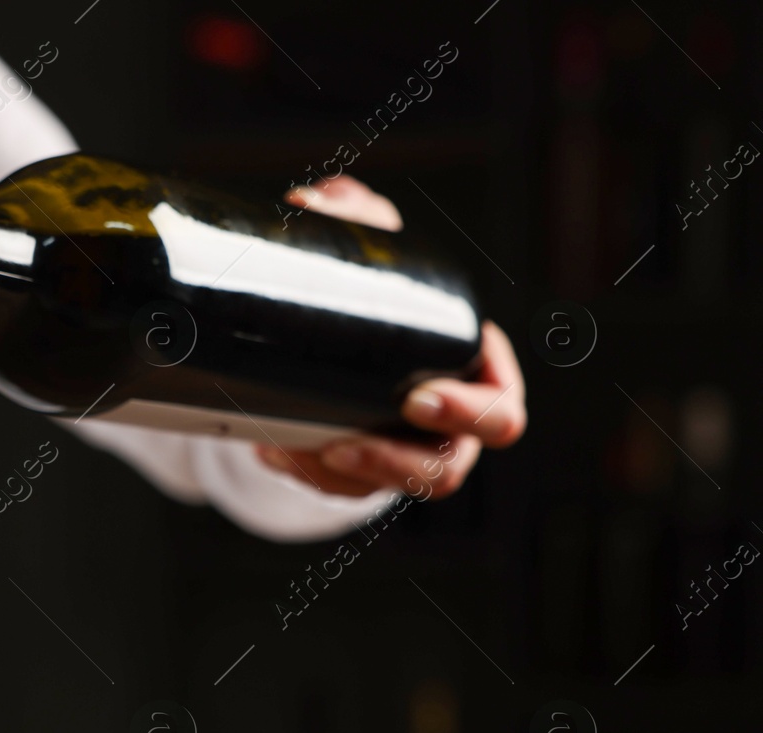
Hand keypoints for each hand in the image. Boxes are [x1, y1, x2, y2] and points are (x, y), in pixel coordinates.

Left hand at [253, 176, 526, 499]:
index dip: (468, 411)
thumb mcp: (371, 249)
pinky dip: (303, 471)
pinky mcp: (358, 476)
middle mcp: (446, 428)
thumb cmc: (376, 293)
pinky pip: (337, 490)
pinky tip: (272, 448)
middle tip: (349, 443)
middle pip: (446, 468)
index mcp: (471, 373)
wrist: (331, 335)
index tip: (416, 398)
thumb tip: (310, 204)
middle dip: (401, 462)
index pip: (499, 407)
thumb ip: (353, 214)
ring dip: (343, 476)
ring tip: (303, 447)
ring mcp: (402, 457)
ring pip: (383, 490)